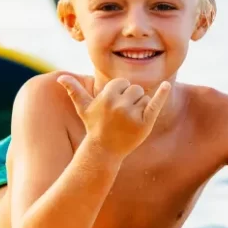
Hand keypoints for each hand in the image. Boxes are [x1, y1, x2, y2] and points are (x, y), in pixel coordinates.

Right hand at [57, 75, 171, 158]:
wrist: (105, 149)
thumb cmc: (94, 125)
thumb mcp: (83, 108)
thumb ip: (74, 90)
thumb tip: (60, 77)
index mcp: (106, 97)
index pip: (122, 83)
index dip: (119, 92)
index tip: (113, 105)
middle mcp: (119, 105)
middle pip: (134, 89)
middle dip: (130, 99)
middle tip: (121, 114)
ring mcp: (133, 114)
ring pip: (144, 98)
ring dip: (140, 106)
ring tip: (129, 120)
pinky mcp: (145, 123)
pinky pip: (155, 104)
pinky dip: (162, 95)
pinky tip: (167, 85)